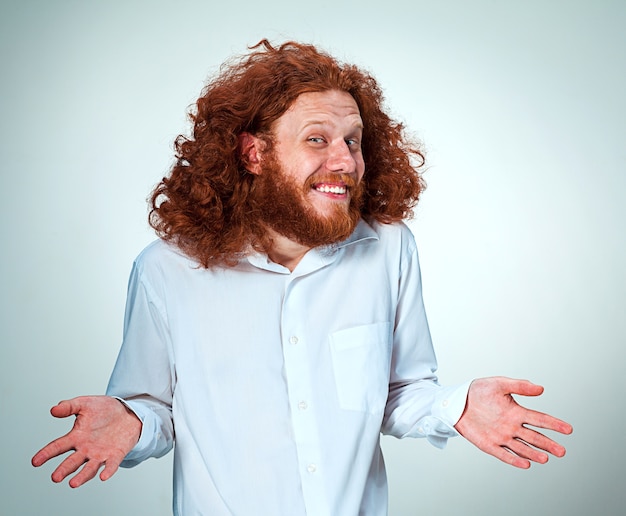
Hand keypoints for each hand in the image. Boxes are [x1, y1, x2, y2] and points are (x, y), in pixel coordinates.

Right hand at [31, 396, 141, 486]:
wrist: (127, 412)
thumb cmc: (104, 409)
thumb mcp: (85, 404)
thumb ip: (69, 407)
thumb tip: (53, 409)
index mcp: (76, 437)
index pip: (58, 446)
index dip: (46, 454)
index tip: (35, 462)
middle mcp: (86, 449)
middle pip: (72, 461)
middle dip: (64, 470)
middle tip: (55, 477)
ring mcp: (100, 453)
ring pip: (89, 468)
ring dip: (82, 476)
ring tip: (73, 483)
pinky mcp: (115, 455)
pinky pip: (111, 464)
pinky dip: (108, 470)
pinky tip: (103, 476)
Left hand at [454, 377, 572, 468]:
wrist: (457, 401)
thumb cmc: (478, 391)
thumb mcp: (499, 384)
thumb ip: (519, 386)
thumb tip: (541, 388)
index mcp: (516, 411)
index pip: (539, 419)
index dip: (554, 424)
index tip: (568, 429)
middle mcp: (512, 426)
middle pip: (534, 437)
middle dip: (548, 444)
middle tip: (562, 451)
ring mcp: (501, 436)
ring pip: (522, 447)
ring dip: (534, 453)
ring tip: (546, 458)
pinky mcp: (489, 444)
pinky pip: (504, 454)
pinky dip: (514, 459)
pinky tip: (526, 464)